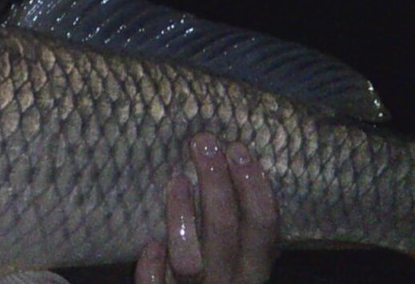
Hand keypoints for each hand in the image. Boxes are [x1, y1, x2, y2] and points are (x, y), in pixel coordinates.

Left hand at [134, 133, 278, 283]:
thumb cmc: (216, 273)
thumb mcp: (236, 253)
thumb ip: (233, 220)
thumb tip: (222, 160)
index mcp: (254, 265)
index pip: (263, 224)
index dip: (254, 185)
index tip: (237, 147)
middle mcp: (231, 280)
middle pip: (226, 231)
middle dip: (216, 183)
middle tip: (203, 143)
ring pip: (191, 261)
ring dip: (183, 217)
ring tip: (177, 180)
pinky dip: (153, 267)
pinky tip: (151, 244)